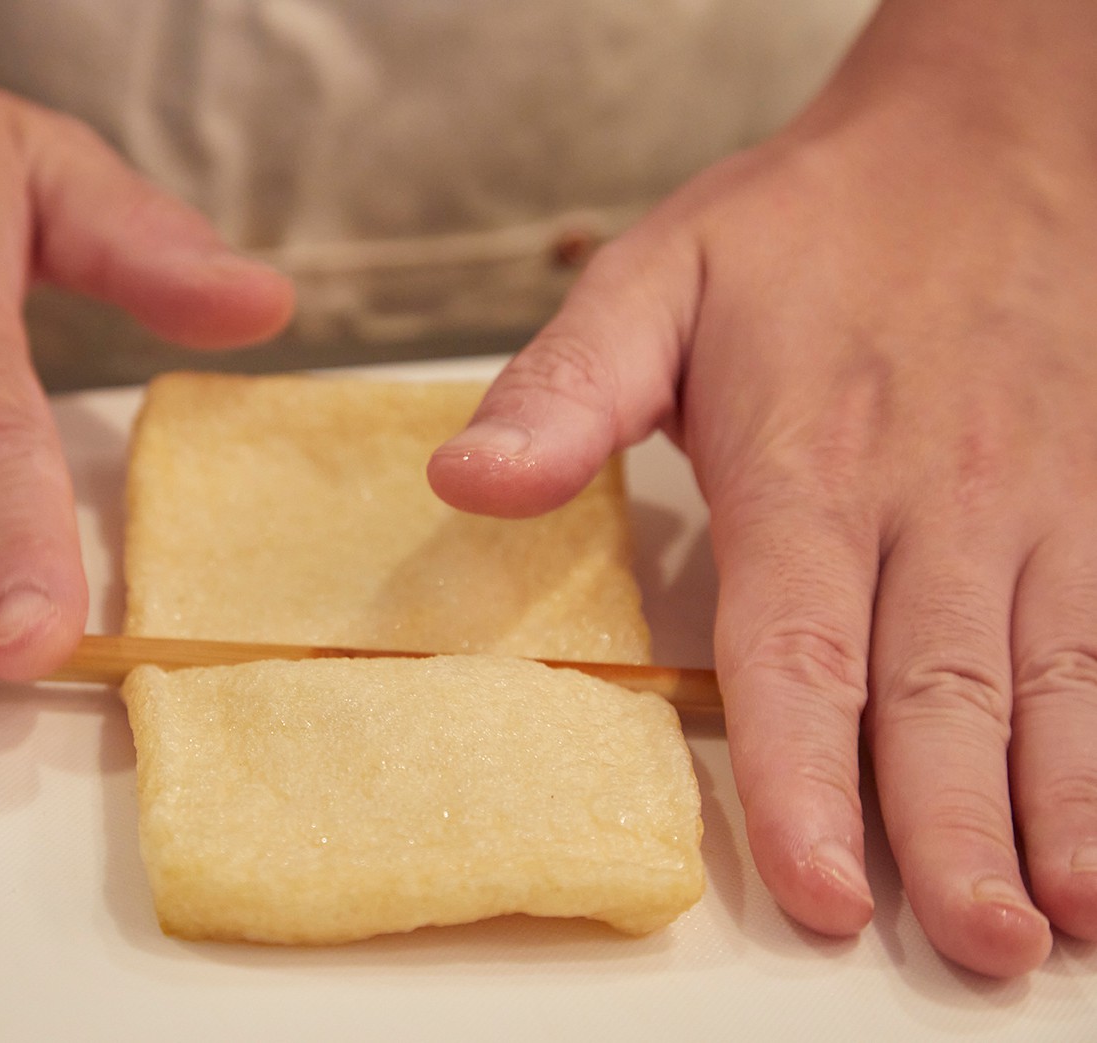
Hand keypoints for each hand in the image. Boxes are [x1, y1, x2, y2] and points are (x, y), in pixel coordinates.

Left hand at [429, 0, 1096, 976]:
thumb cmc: (806, 227)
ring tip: (1049, 924)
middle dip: (949, 830)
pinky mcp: (1091, 502)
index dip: (808, 772)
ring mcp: (1028, 509)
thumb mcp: (653, 277)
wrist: (986, 144)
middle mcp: (929, 503)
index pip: (801, 644)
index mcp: (805, 464)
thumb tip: (464, 481)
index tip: (817, 885)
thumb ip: (562, 392)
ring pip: (1040, 679)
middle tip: (963, 947)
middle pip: (934, 689)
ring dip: (1049, 808)